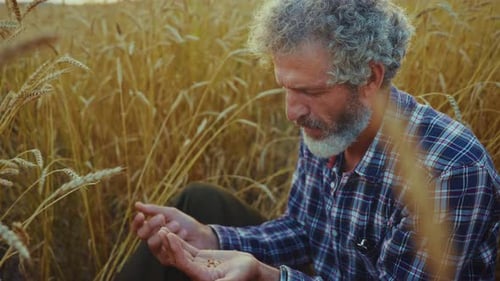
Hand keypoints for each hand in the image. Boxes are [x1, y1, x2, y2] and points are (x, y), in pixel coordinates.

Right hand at [131, 202, 218, 264]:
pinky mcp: (167, 259)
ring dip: (165, 231)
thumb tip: (136, 204)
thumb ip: (154, 210)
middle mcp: (153, 240)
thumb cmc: (186, 223)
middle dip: (151, 224)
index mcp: (151, 230)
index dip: (136, 222)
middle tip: (162, 218)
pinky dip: (175, 238)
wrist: (202, 234)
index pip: (137, 228)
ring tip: (177, 225)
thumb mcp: (170, 213)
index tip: (140, 215)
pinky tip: (184, 233)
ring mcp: (159, 251)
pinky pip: (164, 249)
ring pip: (151, 242)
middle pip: (142, 234)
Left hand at [160, 228, 278, 280]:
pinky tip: (170, 232)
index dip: (176, 249)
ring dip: (171, 241)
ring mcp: (196, 265)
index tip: (169, 236)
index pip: (184, 263)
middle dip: (169, 245)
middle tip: (159, 230)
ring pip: (181, 252)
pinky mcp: (199, 258)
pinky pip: (187, 248)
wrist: (250, 270)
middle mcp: (195, 273)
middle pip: (179, 257)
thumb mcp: (233, 279)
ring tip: (161, 228)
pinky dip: (178, 240)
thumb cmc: (245, 275)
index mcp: (202, 278)